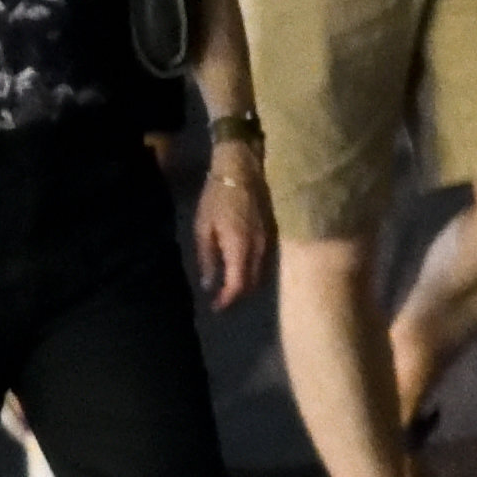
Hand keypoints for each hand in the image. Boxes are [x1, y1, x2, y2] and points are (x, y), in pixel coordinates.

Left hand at [190, 132, 271, 314]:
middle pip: (253, 284)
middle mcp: (258, 249)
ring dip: (247, 285)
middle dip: (237, 297)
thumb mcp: (203, 228)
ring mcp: (269, 241)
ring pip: (262, 274)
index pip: (238, 285)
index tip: (215, 307)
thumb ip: (207, 258)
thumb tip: (208, 284)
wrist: (243, 169)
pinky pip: (266, 262)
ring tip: (230, 288)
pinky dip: (254, 272)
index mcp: (239, 248)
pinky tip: (242, 269)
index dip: (227, 300)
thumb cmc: (217, 197)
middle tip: (222, 300)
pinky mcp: (273, 234)